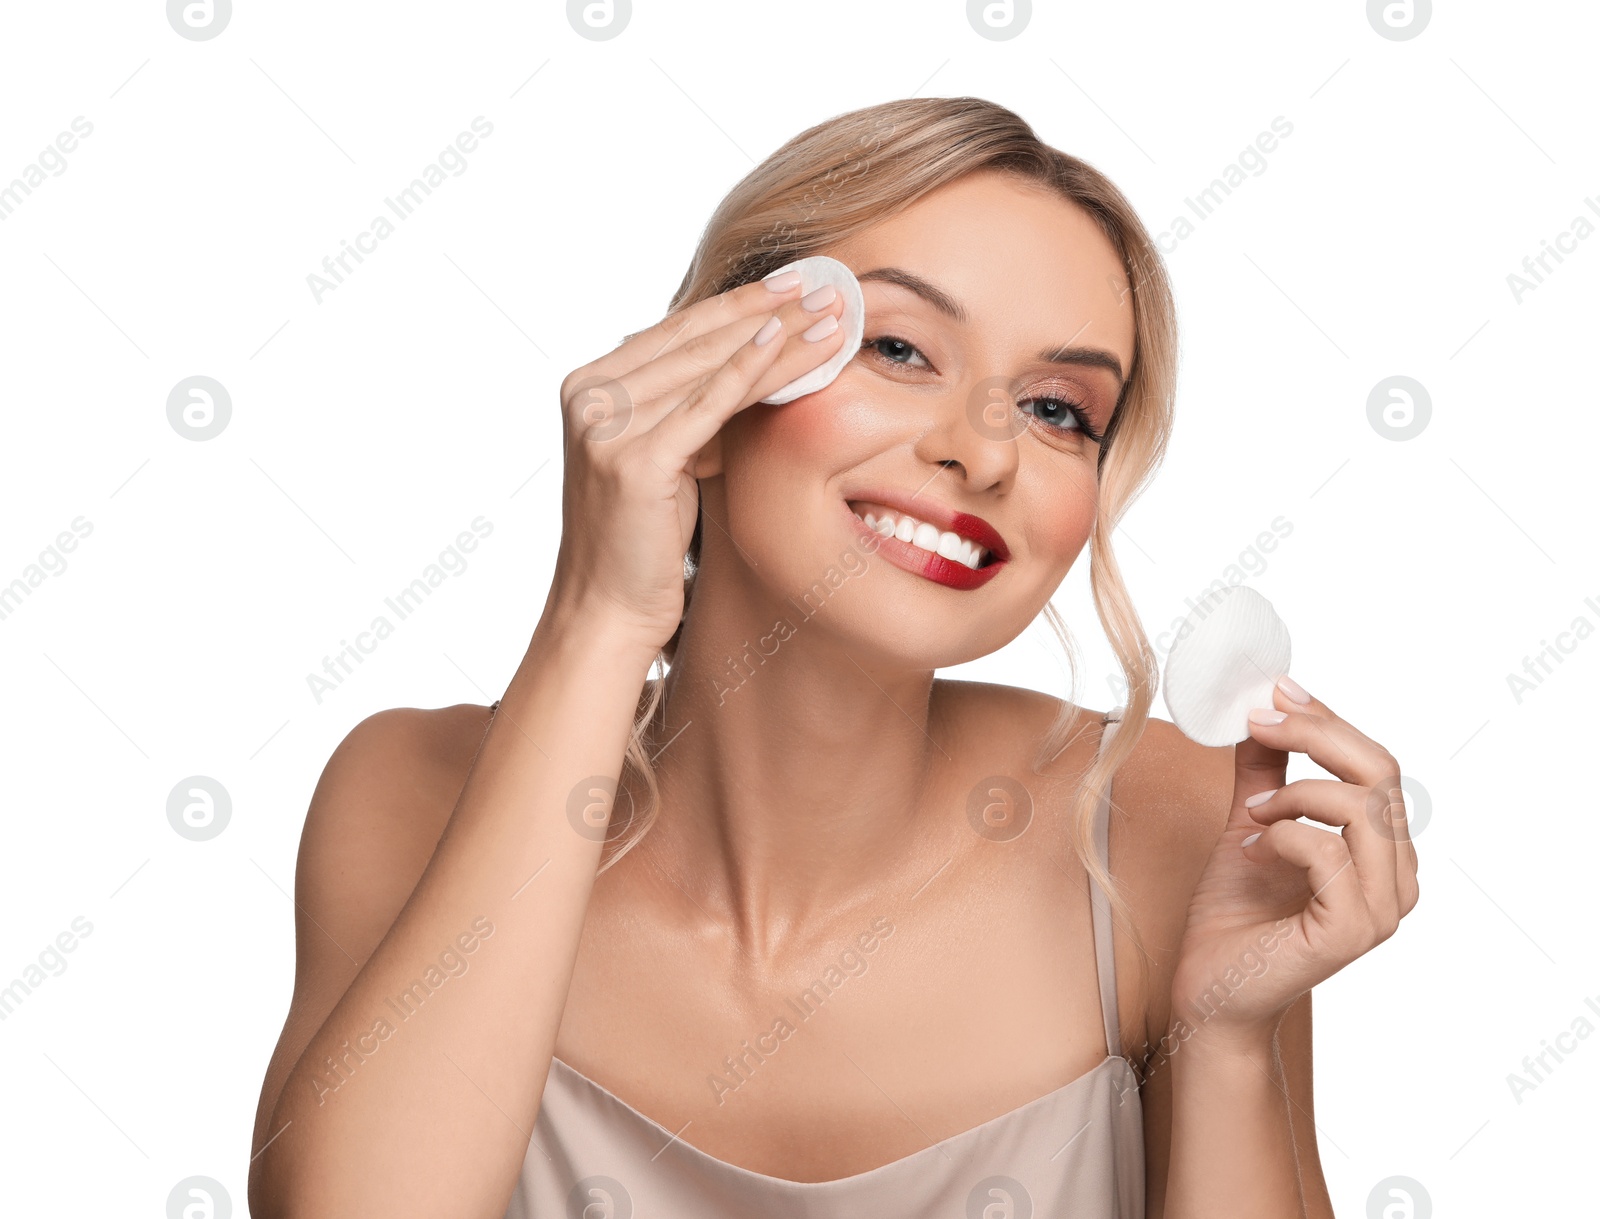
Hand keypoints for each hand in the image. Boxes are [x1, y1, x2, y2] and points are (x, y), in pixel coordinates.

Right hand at [542, 273, 846, 648]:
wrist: (608, 611)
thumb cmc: (644, 540)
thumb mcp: (669, 455)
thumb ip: (694, 407)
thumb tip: (759, 358)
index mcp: (588, 386)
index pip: (679, 331)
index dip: (741, 303)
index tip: (795, 282)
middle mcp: (587, 396)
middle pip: (696, 339)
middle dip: (769, 310)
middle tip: (829, 287)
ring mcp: (605, 426)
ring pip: (709, 365)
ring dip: (777, 336)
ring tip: (831, 315)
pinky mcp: (632, 461)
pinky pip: (707, 405)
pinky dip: (751, 372)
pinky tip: (789, 346)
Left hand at [1167, 676, 1419, 1045]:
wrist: (1208, 988)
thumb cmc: (1232, 915)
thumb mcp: (1247, 824)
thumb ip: (1263, 774)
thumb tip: (1258, 711)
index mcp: (1383, 849)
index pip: (1377, 764)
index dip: (1328, 719)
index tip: (1276, 690)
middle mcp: (1398, 878)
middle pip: (1380, 773)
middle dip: (1315, 734)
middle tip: (1257, 722)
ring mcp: (1383, 908)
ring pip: (1363, 807)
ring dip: (1295, 793)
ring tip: (1251, 814)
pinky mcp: (1354, 930)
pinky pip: (1329, 852)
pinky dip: (1285, 835)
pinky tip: (1253, 848)